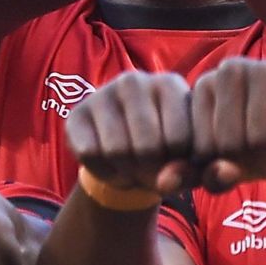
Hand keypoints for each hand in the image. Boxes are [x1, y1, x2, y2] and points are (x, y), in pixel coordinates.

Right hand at [66, 71, 196, 192]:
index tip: (176, 162)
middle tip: (151, 170)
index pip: (178, 139)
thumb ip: (189, 173)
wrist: (132, 147)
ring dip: (127, 174)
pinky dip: (103, 172)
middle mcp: (133, 81)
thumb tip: (164, 183)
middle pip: (146, 146)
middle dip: (149, 171)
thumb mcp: (189, 161)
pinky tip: (113, 166)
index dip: (177, 165)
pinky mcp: (76, 114)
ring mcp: (101, 94)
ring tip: (134, 169)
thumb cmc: (169, 149)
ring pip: (116, 150)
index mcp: (169, 83)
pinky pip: (89, 154)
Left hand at [188, 58, 265, 190]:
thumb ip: (203, 174)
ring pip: (257, 137)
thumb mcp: (234, 164)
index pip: (200, 150)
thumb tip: (176, 182)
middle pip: (228, 144)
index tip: (239, 155)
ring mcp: (260, 67)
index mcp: (202, 89)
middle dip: (252, 160)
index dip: (224, 167)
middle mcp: (226, 71)